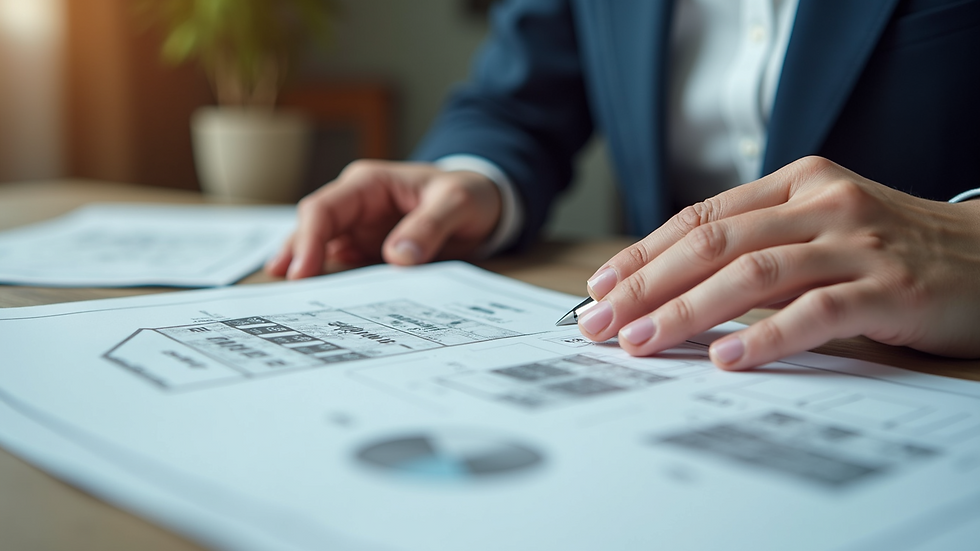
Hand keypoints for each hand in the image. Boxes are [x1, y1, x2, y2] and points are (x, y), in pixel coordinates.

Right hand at [265, 160, 500, 278]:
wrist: (485, 204)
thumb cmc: (468, 193)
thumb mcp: (457, 202)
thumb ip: (430, 226)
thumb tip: (398, 257)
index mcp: (368, 185)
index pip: (324, 209)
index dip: (309, 240)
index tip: (302, 273)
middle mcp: (356, 206)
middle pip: (313, 230)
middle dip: (296, 258)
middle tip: (286, 292)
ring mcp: (360, 230)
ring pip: (322, 251)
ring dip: (307, 272)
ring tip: (291, 301)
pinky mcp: (370, 252)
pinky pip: (346, 269)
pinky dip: (333, 285)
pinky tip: (323, 306)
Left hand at [577, 156, 979, 368]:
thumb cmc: (892, 250)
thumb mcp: (820, 229)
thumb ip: (758, 245)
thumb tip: (670, 285)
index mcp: (796, 184)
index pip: (699, 217)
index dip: (642, 254)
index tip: (598, 289)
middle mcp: (821, 204)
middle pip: (713, 243)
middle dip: (646, 285)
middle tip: (601, 324)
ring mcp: (857, 243)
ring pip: (752, 273)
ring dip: (687, 310)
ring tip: (642, 342)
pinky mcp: (890, 288)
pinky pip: (815, 310)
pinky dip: (765, 335)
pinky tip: (725, 357)